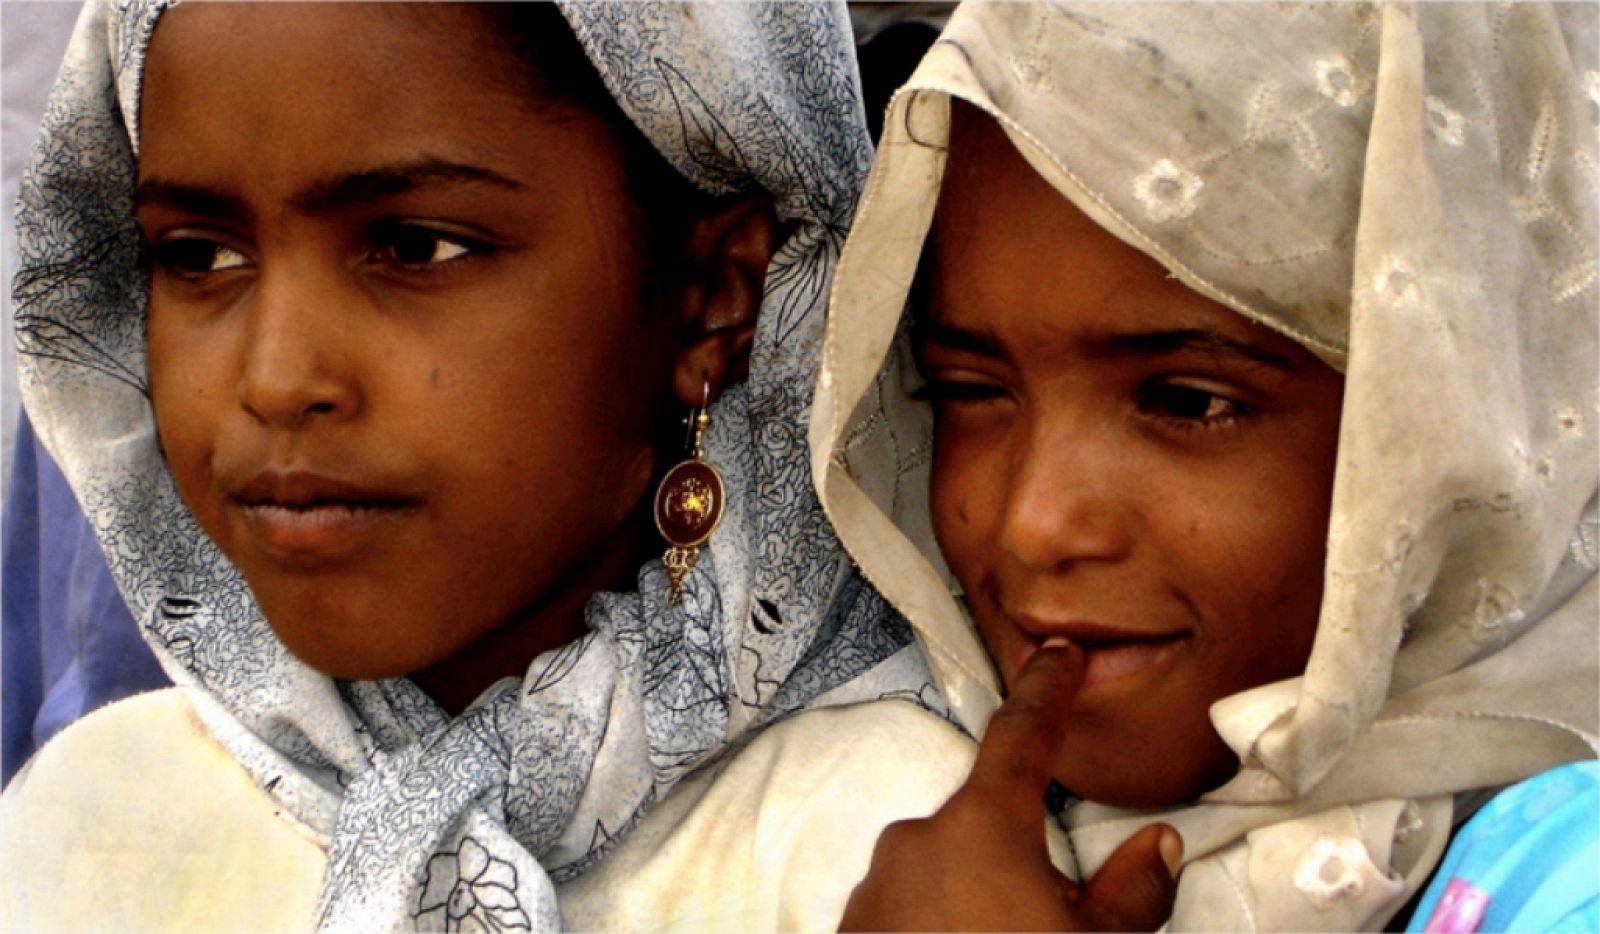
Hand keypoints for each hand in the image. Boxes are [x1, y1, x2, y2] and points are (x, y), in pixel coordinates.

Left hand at [839, 639, 1181, 931]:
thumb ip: (1129, 892)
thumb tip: (1154, 845)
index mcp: (983, 828)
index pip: (1023, 736)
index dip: (1046, 691)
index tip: (1056, 654)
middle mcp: (917, 841)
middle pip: (984, 826)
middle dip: (1019, 860)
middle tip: (1051, 918)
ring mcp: (875, 888)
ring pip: (943, 873)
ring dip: (975, 903)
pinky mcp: (848, 931)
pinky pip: (906, 912)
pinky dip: (937, 930)